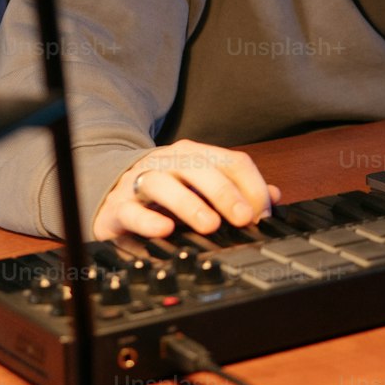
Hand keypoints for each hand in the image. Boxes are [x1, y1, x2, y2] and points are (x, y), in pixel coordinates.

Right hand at [93, 139, 282, 240]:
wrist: (111, 190)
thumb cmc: (165, 191)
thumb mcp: (203, 187)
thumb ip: (238, 190)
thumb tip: (273, 196)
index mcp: (196, 155)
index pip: (231, 161)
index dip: (251, 187)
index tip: (262, 214)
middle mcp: (169, 162)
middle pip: (201, 169)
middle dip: (225, 193)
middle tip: (244, 218)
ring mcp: (142, 181)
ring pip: (165, 184)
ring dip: (190, 204)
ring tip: (210, 224)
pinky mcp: (119, 206)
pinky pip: (133, 210)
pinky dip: (149, 220)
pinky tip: (165, 230)